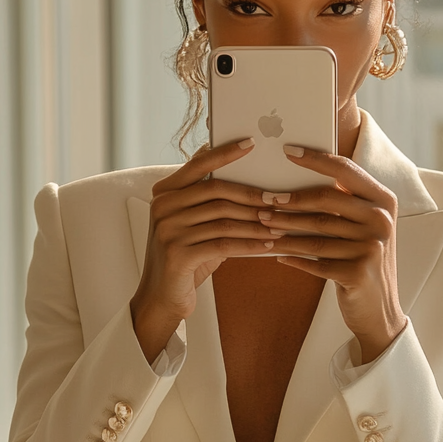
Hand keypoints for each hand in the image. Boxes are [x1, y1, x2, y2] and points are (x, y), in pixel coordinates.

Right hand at [129, 138, 282, 361]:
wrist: (162, 298)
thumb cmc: (187, 258)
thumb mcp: (196, 227)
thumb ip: (212, 204)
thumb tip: (252, 183)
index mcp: (165, 193)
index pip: (198, 165)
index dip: (225, 154)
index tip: (251, 144)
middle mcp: (162, 207)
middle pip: (216, 191)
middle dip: (251, 195)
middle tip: (278, 200)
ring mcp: (168, 230)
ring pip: (224, 218)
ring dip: (256, 222)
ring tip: (280, 225)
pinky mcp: (178, 253)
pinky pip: (224, 244)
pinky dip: (250, 244)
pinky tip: (268, 245)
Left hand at [260, 147, 406, 362]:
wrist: (379, 310)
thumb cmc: (362, 260)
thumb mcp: (362, 227)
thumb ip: (344, 202)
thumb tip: (298, 177)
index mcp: (383, 200)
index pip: (345, 170)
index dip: (315, 159)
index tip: (287, 151)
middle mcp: (382, 220)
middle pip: (327, 200)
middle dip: (291, 200)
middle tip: (264, 200)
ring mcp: (372, 247)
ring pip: (316, 233)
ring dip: (285, 229)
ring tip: (263, 225)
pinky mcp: (359, 272)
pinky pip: (316, 261)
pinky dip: (294, 258)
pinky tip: (277, 255)